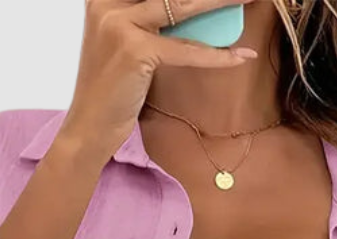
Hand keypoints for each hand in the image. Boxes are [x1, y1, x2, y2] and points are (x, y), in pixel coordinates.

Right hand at [61, 0, 260, 161]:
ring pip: (181, 6)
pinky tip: (240, 56)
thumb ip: (149, 23)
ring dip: (220, 3)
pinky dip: (216, 55)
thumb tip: (193, 12)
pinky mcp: (134, 51)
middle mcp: (107, 3)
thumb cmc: (111, 91)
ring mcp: (119, 23)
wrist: (89, 128)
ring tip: (248, 1)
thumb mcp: (126, 45)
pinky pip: (185, 50)